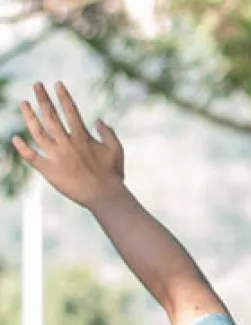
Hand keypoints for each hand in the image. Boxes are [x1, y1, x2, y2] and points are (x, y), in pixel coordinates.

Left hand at [12, 82, 125, 208]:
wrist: (104, 196)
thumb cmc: (113, 174)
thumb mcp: (116, 150)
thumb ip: (108, 133)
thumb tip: (99, 120)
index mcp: (82, 137)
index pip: (70, 110)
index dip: (63, 96)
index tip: (56, 84)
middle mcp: (67, 143)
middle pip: (51, 116)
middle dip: (43, 98)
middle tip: (36, 85)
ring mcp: (56, 156)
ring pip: (37, 131)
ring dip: (29, 116)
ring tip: (23, 103)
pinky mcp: (49, 170)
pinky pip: (31, 157)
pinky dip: (22, 148)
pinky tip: (15, 139)